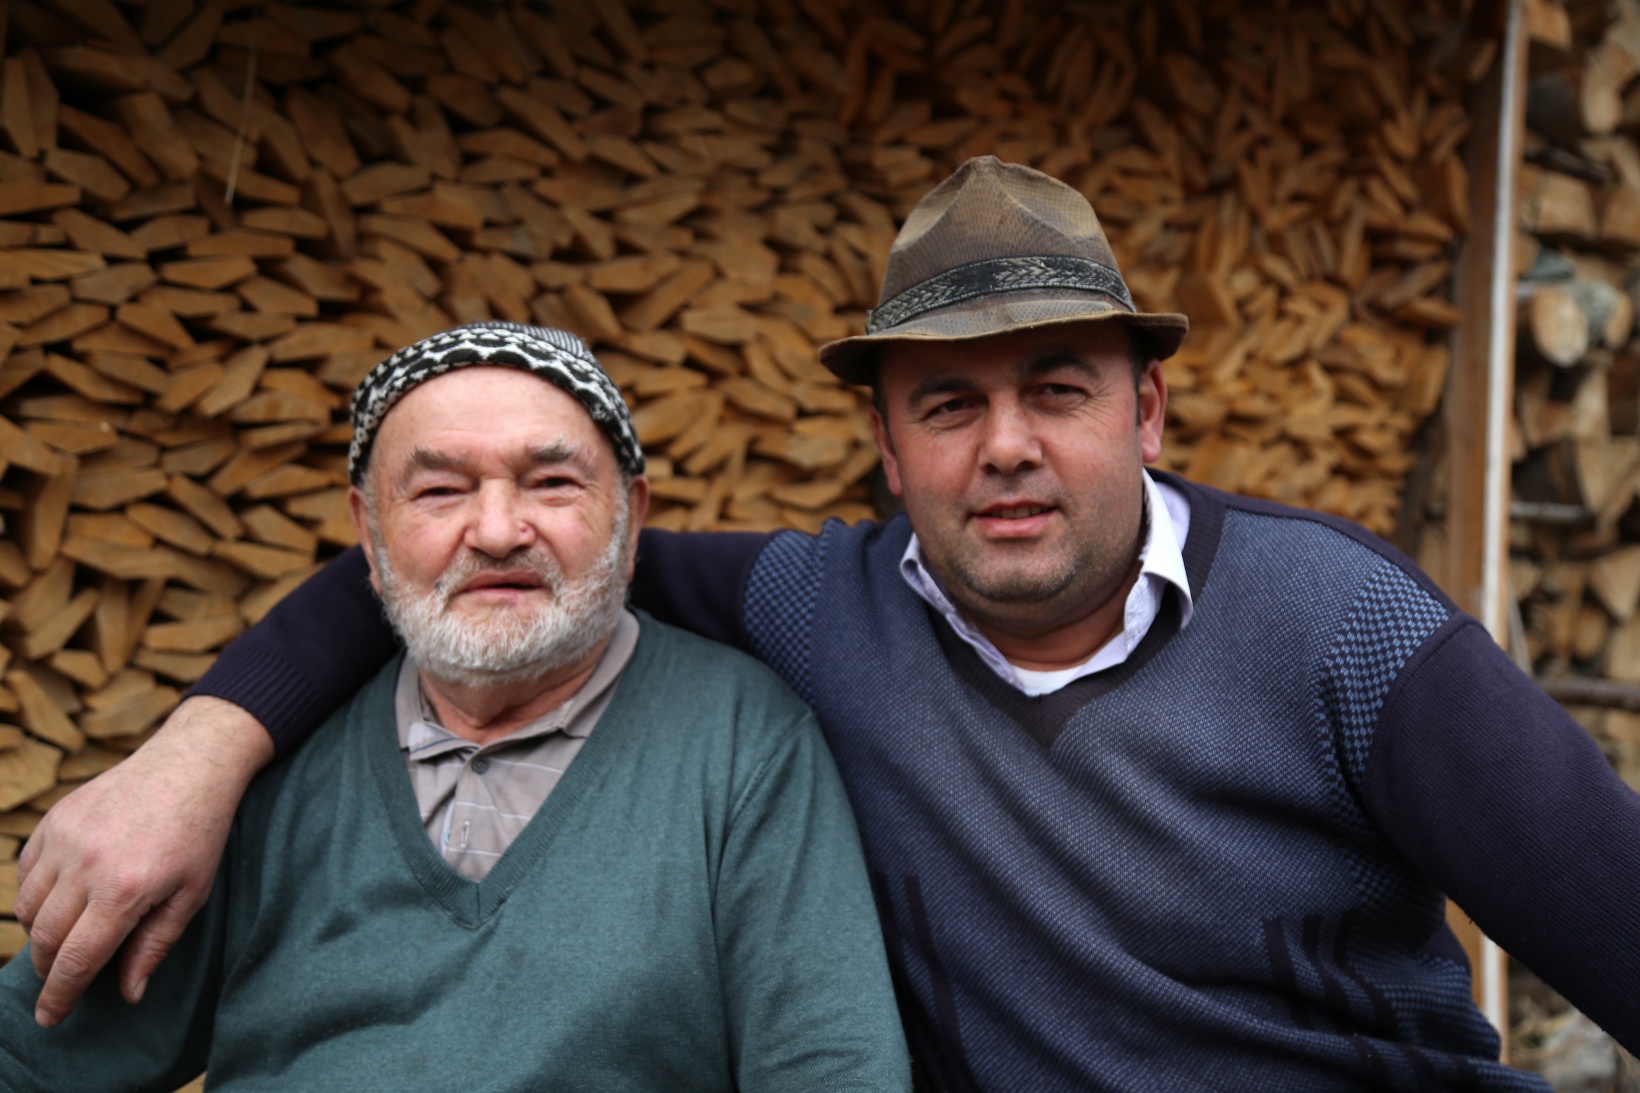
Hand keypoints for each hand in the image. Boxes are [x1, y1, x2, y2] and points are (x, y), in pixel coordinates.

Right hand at [14, 696, 273, 1026]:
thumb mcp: (191, 894)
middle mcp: (87, 865)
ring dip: (40, 932)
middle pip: (45, 939)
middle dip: (49, 968)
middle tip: (62, 977)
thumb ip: (154, 945)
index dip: (59, 996)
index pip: (76, 960)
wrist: (190, 764)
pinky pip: (26, 871)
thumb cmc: (199, 834)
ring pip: (28, 908)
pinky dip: (35, 893)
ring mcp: (65, 839)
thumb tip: (128, 994)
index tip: (49, 1018)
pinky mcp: (55, 820)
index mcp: (124, 891)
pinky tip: (61, 896)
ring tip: (68, 935)